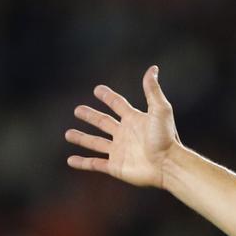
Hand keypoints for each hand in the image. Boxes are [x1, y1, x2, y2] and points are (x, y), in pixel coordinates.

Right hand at [65, 65, 179, 188]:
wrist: (167, 164)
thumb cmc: (166, 137)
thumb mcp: (160, 109)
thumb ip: (152, 90)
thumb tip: (153, 68)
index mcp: (134, 120)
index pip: (118, 105)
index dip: (108, 97)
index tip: (98, 89)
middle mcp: (125, 135)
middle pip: (103, 123)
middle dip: (90, 116)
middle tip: (77, 110)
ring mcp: (119, 151)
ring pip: (96, 143)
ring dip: (82, 138)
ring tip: (68, 134)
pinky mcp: (116, 166)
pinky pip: (95, 164)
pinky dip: (82, 162)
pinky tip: (70, 160)